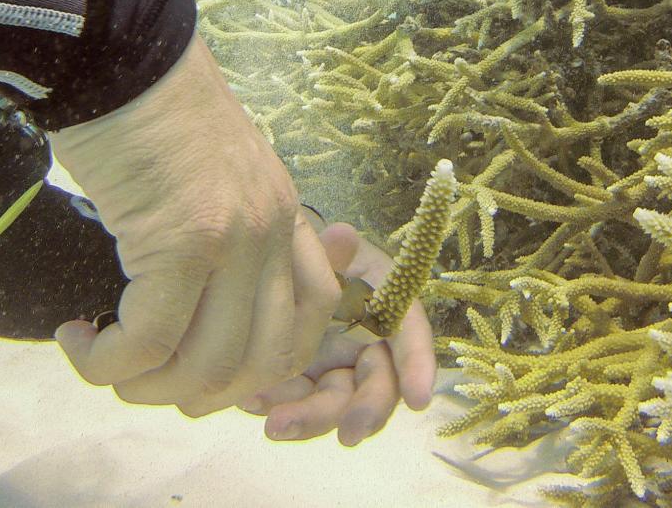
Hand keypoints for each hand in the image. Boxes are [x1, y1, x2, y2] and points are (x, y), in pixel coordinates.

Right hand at [45, 38, 340, 416]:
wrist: (114, 51)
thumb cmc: (144, 110)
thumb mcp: (209, 175)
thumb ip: (221, 234)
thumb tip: (190, 312)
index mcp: (284, 215)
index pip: (308, 324)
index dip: (254, 369)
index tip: (194, 366)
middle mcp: (272, 232)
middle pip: (259, 362)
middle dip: (194, 395)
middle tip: (138, 378)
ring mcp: (232, 239)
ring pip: (204, 365)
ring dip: (144, 386)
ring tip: (100, 362)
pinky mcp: (179, 241)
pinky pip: (148, 341)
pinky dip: (107, 361)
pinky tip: (76, 337)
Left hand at [238, 222, 436, 445]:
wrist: (275, 267)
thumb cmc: (312, 254)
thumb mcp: (325, 246)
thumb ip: (333, 252)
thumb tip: (344, 236)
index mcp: (384, 310)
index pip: (411, 337)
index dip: (418, 366)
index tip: (419, 399)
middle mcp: (365, 347)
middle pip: (376, 386)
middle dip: (365, 413)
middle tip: (348, 436)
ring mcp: (333, 371)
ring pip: (334, 407)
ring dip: (311, 421)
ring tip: (277, 425)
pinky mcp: (300, 387)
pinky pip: (293, 404)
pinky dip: (275, 406)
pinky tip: (251, 401)